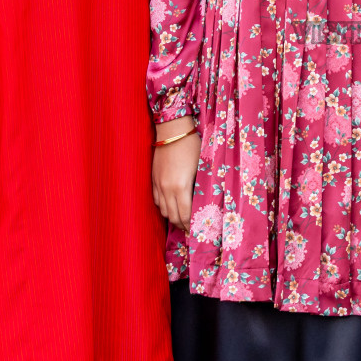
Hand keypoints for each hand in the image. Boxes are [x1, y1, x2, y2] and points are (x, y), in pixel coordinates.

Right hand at [152, 118, 201, 233]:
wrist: (173, 130)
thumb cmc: (191, 146)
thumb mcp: (201, 166)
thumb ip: (201, 185)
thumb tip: (206, 200)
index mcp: (181, 186)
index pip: (185, 215)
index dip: (190, 225)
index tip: (196, 230)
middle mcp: (167, 188)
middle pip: (172, 216)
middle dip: (181, 225)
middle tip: (189, 229)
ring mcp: (158, 184)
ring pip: (163, 210)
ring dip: (172, 217)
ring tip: (181, 219)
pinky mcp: (153, 179)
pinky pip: (156, 200)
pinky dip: (163, 206)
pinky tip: (171, 206)